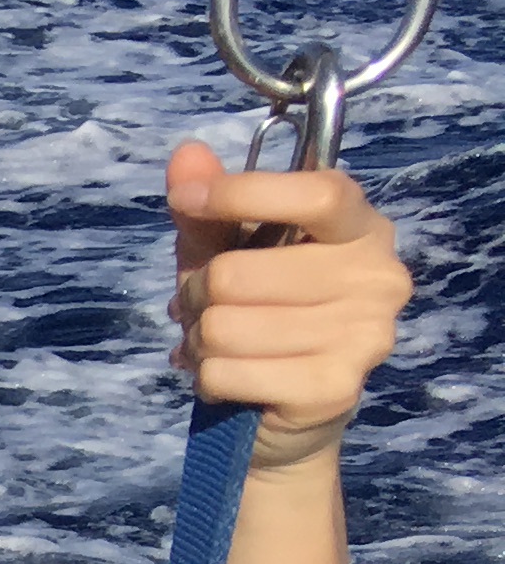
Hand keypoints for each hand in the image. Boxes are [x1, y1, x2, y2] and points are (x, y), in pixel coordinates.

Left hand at [166, 139, 412, 470]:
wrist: (287, 409)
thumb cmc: (259, 311)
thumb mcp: (226, 251)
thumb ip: (207, 206)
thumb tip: (185, 154)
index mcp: (363, 229)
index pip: (318, 195)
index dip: (243, 193)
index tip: (187, 201)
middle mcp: (378, 279)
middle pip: (237, 274)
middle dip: (196, 295)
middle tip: (203, 310)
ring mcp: (365, 337)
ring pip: (223, 327)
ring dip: (200, 340)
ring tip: (217, 345)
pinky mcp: (334, 389)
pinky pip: (225, 373)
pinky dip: (207, 378)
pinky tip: (229, 378)